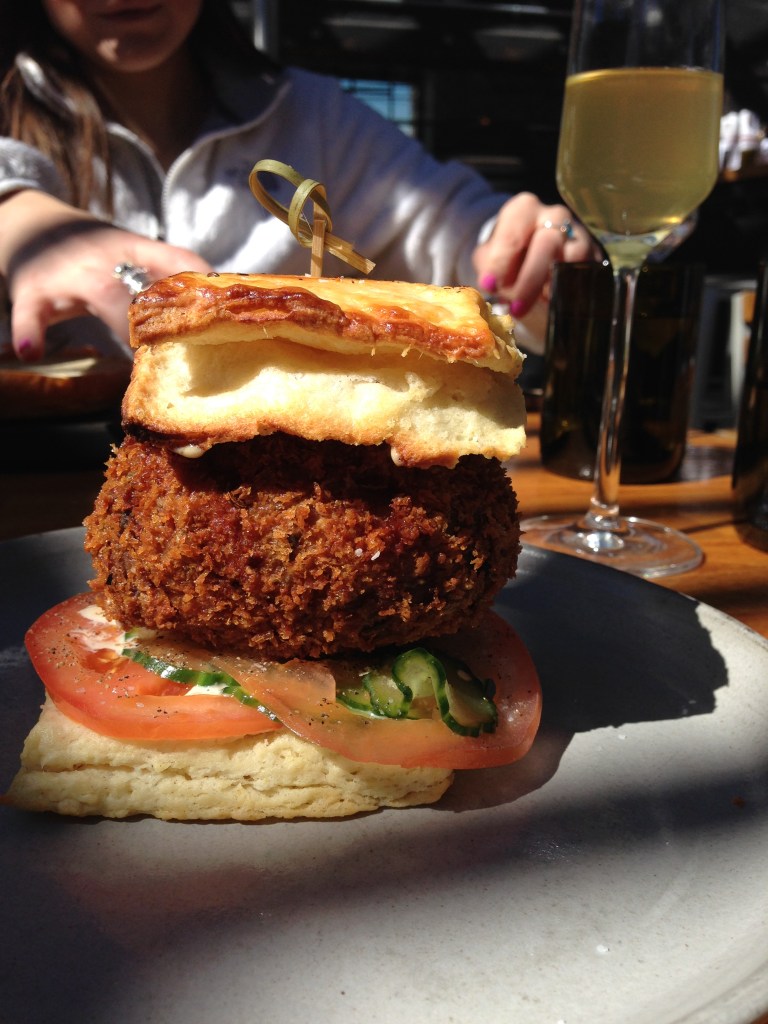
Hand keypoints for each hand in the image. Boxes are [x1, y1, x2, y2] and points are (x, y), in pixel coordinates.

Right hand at [0, 191, 212, 360]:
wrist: (34, 225)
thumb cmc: (98, 255)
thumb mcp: (133, 255)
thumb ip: (169, 279)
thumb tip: (221, 309)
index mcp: (137, 249)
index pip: (180, 261)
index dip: (204, 285)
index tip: (227, 312)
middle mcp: (108, 258)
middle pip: (142, 282)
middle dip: (165, 313)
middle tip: (187, 347)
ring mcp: (71, 274)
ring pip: (100, 293)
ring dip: (122, 320)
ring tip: (138, 353)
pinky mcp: (35, 290)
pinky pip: (32, 312)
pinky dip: (30, 331)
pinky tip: (32, 351)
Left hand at [473, 191, 597, 317]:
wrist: (533, 254)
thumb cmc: (507, 256)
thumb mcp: (490, 258)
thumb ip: (488, 268)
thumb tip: (490, 285)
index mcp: (524, 209)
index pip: (513, 233)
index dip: (500, 261)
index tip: (490, 286)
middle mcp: (555, 216)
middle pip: (546, 245)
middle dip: (529, 281)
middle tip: (515, 308)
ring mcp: (578, 235)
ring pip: (572, 261)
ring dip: (551, 288)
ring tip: (536, 306)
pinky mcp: (594, 256)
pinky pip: (587, 275)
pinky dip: (570, 293)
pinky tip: (553, 304)